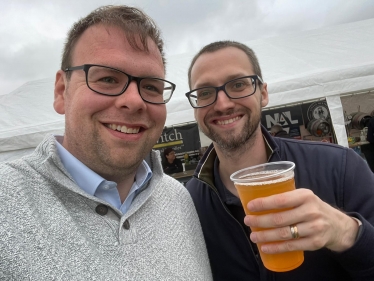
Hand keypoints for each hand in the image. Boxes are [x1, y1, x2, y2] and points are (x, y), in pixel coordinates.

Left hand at [244, 188, 358, 253]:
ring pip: (284, 234)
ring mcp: (314, 227)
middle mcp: (311, 211)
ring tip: (253, 236)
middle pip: (279, 218)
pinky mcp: (315, 242)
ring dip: (265, 236)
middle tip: (247, 221)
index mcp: (305, 196)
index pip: (280, 200)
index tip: (249, 206)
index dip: (263, 204)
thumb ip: (286, 198)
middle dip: (260, 221)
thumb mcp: (303, 197)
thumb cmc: (313, 208)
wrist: (338, 225)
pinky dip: (276, 248)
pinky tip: (265, 247)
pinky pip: (291, 246)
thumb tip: (257, 202)